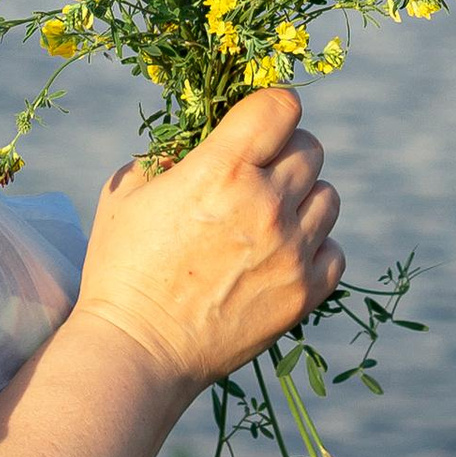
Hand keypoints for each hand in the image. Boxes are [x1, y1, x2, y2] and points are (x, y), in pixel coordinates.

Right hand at [73, 85, 341, 402]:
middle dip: (286, 151)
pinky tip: (281, 254)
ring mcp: (291, 250)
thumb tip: (197, 143)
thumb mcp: (126, 193)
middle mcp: (266, 204)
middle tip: (259, 172)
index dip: (271, 106)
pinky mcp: (303, 292)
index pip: (281, 107)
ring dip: (303, 198)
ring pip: (328, 197)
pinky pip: (333, 250)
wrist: (138, 350)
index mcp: (222, 169)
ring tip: (269, 217)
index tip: (258, 121)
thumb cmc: (122, 268)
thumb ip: (167, 155)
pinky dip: (313, 247)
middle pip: (311, 149)